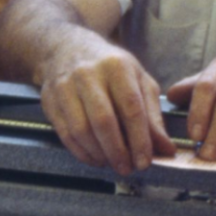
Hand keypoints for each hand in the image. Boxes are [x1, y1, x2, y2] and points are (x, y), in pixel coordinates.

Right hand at [39, 28, 175, 174]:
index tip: (145, 161)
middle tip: (127, 168)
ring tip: (112, 163)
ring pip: (81, 130)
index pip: (131, 108)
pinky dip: (81, 152)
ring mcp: (65, 86)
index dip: (139, 139)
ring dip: (99, 154)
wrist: (66, 48)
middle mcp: (88, 74)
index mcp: (116, 66)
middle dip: (117, 151)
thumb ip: (152, 115)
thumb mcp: (138, 80)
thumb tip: (165, 148)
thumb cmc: (108, 66)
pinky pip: (65, 133)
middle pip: (103, 120)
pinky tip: (94, 157)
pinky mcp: (50, 100)